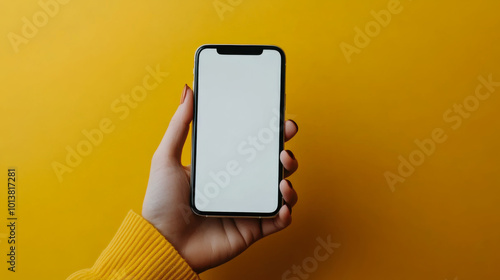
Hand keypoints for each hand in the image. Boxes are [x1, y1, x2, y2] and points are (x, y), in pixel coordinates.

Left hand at [142, 85, 298, 272]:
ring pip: (280, 190)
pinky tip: (284, 202)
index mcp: (222, 168)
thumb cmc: (161, 204)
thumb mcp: (166, 158)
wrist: (162, 243)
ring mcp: (247, 207)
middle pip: (270, 166)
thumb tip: (187, 91)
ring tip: (283, 173)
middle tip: (285, 142)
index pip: (251, 147)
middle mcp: (238, 186)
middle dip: (284, 152)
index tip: (278, 119)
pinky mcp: (252, 229)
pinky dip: (286, 211)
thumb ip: (179, 125)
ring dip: (289, 178)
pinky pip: (278, 220)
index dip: (268, 133)